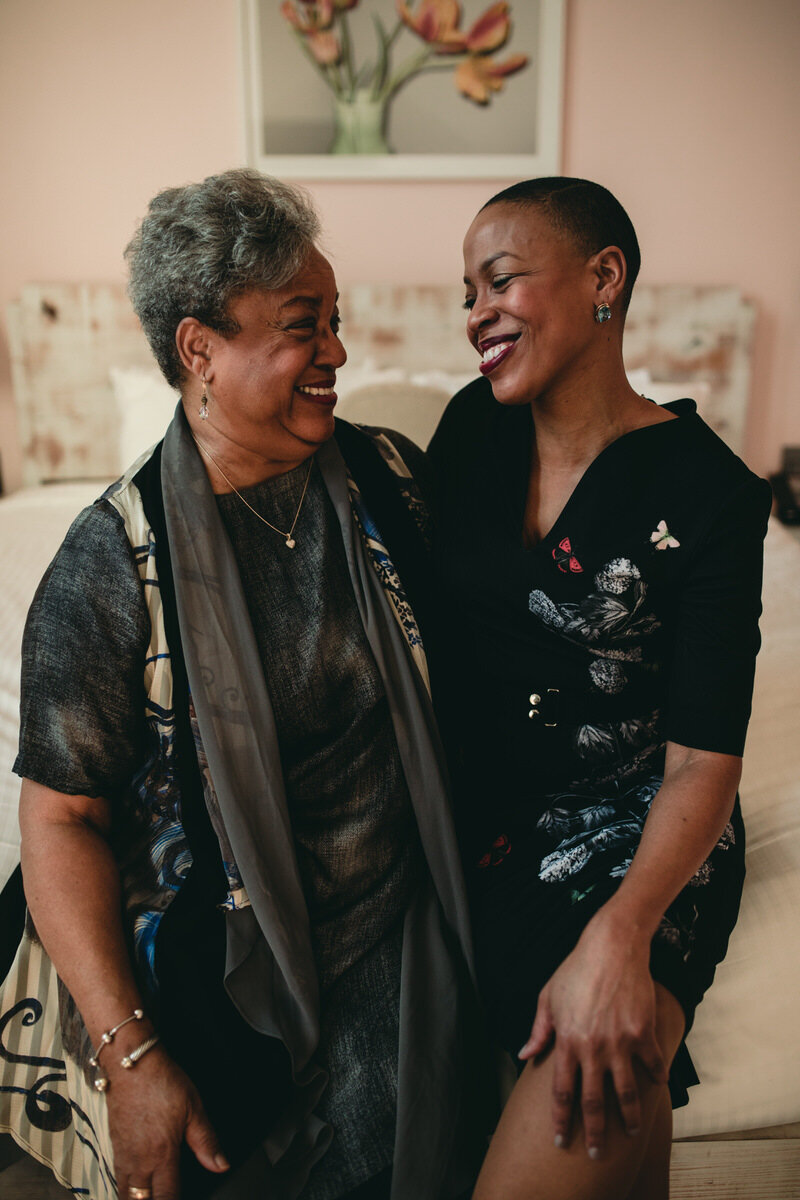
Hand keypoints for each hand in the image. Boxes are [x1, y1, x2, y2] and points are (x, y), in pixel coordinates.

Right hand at [105, 1047, 228, 1198]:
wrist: (131, 1064)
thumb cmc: (161, 1081)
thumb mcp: (194, 1108)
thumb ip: (206, 1141)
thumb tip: (220, 1164)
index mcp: (162, 1154)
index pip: (167, 1198)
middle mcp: (139, 1160)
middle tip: (165, 1199)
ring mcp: (124, 1155)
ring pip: (125, 1195)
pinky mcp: (114, 1146)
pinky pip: (117, 1179)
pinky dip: (125, 1190)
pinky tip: (134, 1188)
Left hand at [518, 911, 667, 1158]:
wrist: (611, 947)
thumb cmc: (576, 969)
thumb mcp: (548, 997)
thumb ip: (539, 1029)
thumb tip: (526, 1055)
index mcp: (567, 1041)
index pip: (562, 1090)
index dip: (562, 1118)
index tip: (561, 1139)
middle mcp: (593, 1048)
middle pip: (594, 1101)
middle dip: (594, 1132)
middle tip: (596, 1154)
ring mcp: (620, 1042)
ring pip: (626, 1092)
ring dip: (629, 1117)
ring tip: (631, 1133)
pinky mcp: (643, 1032)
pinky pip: (653, 1064)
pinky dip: (657, 1078)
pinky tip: (658, 1087)